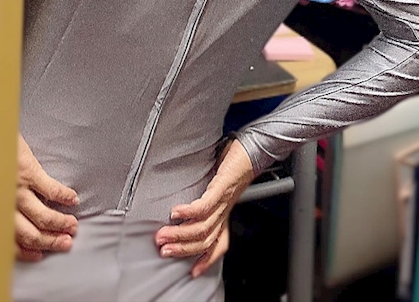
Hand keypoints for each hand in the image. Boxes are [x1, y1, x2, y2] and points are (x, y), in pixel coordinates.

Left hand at [15, 134, 78, 261]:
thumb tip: (8, 219)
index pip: (10, 242)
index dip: (28, 251)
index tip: (40, 254)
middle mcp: (3, 206)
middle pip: (30, 234)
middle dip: (51, 241)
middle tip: (66, 242)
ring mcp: (16, 189)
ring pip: (42, 216)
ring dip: (61, 224)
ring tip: (73, 225)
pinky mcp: (28, 171)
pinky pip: (50, 189)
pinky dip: (64, 196)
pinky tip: (73, 200)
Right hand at [155, 138, 254, 277]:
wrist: (254, 146)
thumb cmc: (237, 161)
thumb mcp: (221, 182)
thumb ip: (208, 193)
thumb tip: (189, 198)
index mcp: (225, 210)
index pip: (219, 242)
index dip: (207, 259)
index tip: (192, 271)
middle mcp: (225, 209)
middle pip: (205, 239)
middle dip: (182, 248)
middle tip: (163, 250)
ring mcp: (224, 199)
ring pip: (203, 227)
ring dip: (180, 234)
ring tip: (163, 235)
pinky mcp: (222, 186)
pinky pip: (205, 206)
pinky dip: (189, 212)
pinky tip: (176, 212)